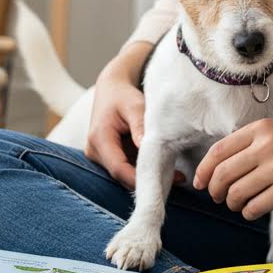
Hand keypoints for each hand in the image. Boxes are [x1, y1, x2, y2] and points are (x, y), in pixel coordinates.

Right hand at [85, 68, 185, 191]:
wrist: (111, 90)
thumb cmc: (123, 96)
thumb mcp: (135, 106)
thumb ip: (140, 126)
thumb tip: (145, 148)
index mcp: (99, 139)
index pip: (118, 168)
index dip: (139, 179)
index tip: (163, 182)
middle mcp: (95, 152)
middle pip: (121, 176)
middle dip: (147, 180)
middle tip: (178, 180)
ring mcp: (99, 156)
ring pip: (124, 175)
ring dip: (147, 176)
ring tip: (176, 176)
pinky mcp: (107, 158)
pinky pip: (125, 169)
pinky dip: (143, 170)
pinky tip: (165, 170)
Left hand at [192, 119, 272, 219]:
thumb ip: (249, 144)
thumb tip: (215, 170)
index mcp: (261, 128)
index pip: (218, 151)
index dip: (204, 170)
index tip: (199, 183)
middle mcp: (267, 145)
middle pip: (223, 174)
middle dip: (215, 191)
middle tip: (218, 198)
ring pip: (236, 193)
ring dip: (233, 204)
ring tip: (239, 204)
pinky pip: (255, 207)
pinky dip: (249, 213)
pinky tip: (254, 210)